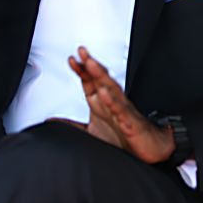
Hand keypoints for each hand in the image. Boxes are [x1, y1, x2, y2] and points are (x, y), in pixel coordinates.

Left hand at [68, 47, 174, 163]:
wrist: (150, 150)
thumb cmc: (124, 139)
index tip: (72, 59)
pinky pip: (121, 110)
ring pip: (112, 89)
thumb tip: (52, 122)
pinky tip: (105, 94)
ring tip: (91, 64)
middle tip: (82, 52)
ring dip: (101, 76)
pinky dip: (112, 102)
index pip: (91, 81)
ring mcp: (122, 111)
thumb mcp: (91, 133)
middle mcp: (112, 103)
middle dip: (91, 65)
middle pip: (101, 80)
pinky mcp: (130, 123)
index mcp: (103, 104)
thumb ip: (73, 125)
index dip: (82, 70)